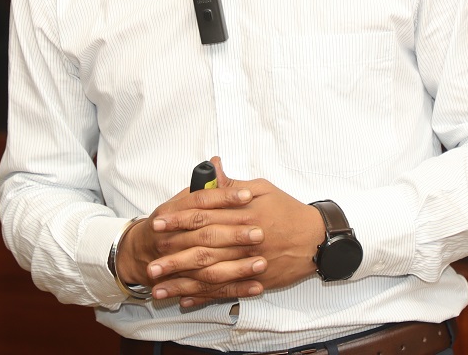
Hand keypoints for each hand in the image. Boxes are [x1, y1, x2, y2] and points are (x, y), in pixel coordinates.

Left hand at [126, 157, 327, 308]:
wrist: (317, 239)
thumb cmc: (288, 210)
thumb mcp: (263, 189)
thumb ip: (233, 184)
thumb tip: (212, 168)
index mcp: (244, 213)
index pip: (205, 215)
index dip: (179, 219)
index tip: (159, 222)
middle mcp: (244, 239)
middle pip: (204, 247)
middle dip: (174, 254)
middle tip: (151, 258)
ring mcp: (249, 263)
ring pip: (211, 273)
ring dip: (183, 280)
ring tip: (159, 285)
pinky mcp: (255, 281)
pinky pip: (226, 291)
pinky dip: (204, 296)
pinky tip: (185, 299)